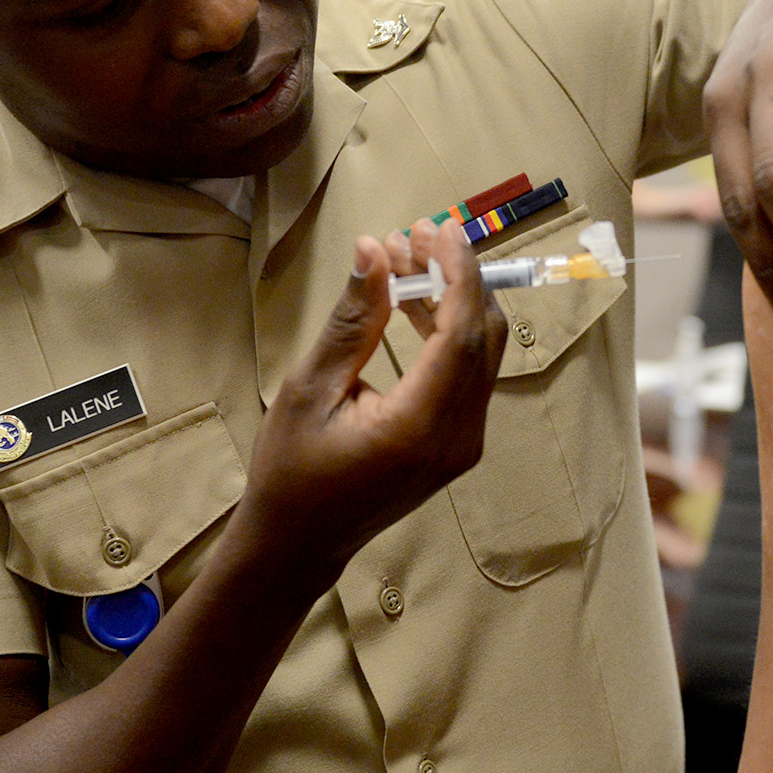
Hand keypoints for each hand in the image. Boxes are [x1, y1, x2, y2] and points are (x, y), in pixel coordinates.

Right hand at [238, 225, 505, 588]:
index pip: (461, 331)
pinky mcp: (458, 444)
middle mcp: (458, 436)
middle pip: (482, 336)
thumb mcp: (310, 389)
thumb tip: (373, 252)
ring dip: (451, 301)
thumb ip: (352, 321)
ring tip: (405, 259)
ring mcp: (464, 444)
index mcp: (421, 425)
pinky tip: (410, 302)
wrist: (298, 544)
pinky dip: (448, 333)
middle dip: (456, 277)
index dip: (457, 272)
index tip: (439, 228)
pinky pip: (468, 374)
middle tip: (414, 236)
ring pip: (479, 352)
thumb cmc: (291, 471)